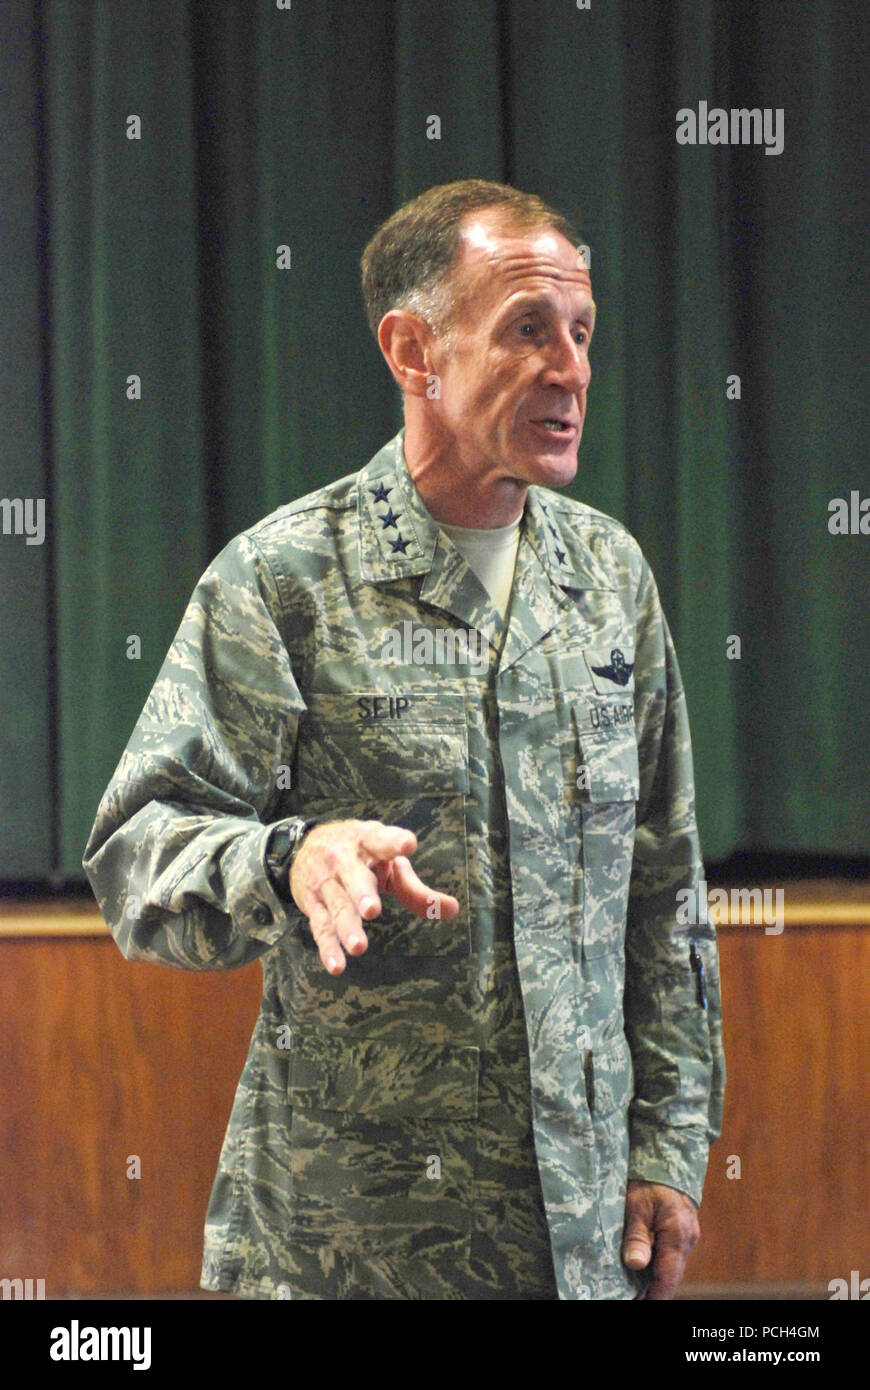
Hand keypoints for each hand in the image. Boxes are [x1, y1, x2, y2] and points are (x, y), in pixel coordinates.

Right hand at [288, 819, 459, 973]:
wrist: (303, 846)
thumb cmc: (361, 856)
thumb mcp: (387, 863)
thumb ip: (417, 889)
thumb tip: (454, 910)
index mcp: (367, 842)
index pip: (381, 840)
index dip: (393, 842)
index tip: (408, 844)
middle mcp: (343, 859)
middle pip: (354, 877)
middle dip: (362, 893)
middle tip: (372, 910)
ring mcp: (325, 881)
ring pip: (338, 906)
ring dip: (347, 927)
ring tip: (359, 947)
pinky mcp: (312, 903)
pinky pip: (321, 927)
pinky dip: (328, 947)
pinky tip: (337, 966)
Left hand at [621, 1180, 699, 1299]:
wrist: (668, 1157)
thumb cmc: (649, 1179)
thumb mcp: (636, 1205)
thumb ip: (637, 1235)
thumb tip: (635, 1265)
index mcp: (677, 1234)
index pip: (667, 1277)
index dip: (655, 1296)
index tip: (640, 1304)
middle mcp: (687, 1239)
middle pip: (671, 1275)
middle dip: (653, 1290)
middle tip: (632, 1298)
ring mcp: (688, 1235)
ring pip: (672, 1266)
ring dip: (655, 1278)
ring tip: (634, 1288)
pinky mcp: (684, 1231)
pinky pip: (672, 1255)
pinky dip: (659, 1264)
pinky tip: (643, 1269)